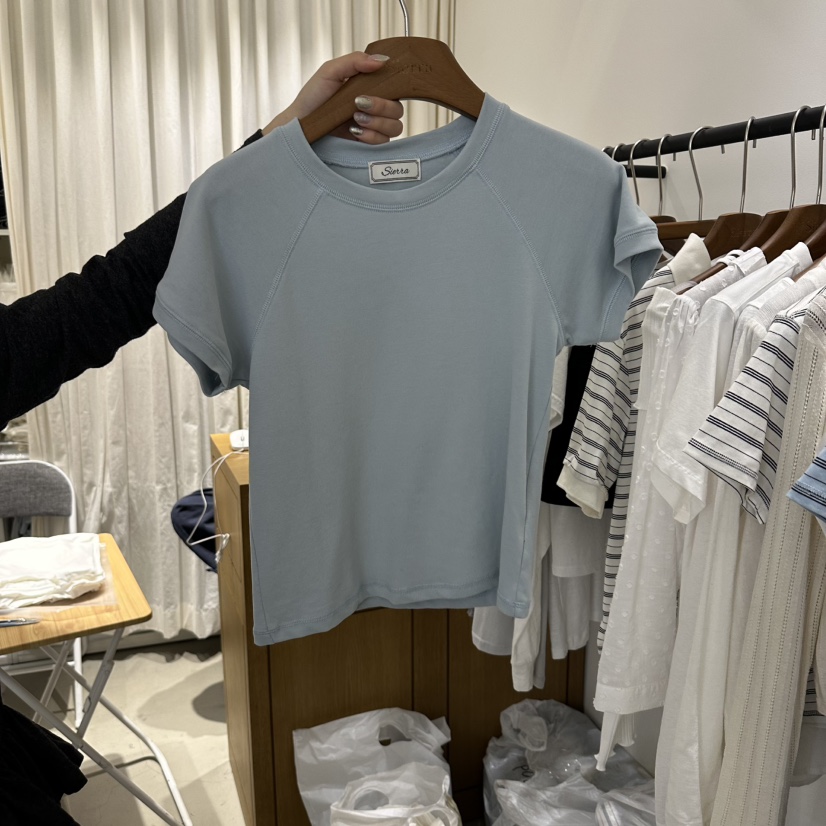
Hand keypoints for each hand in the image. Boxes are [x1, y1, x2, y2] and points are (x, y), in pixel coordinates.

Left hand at [262, 52, 403, 144]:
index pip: (396, 89)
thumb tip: (382, 60)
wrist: (300, 124)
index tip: (374, 87)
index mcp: (371, 88)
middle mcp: (376, 108)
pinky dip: (371, 136)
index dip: (392, 89)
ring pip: (395, 127)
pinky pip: (383, 142)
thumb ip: (355, 61)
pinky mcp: (369, 144)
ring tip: (355, 118)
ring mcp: (373, 127)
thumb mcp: (330, 71)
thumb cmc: (313, 98)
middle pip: (398, 110)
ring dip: (377, 122)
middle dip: (381, 107)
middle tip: (358, 103)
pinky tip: (354, 132)